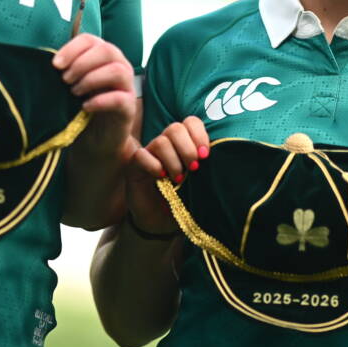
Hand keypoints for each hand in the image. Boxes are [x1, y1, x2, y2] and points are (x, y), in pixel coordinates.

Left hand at [52, 33, 135, 119]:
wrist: (97, 138)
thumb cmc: (82, 106)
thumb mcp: (71, 84)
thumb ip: (64, 71)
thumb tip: (49, 63)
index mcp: (103, 56)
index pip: (90, 40)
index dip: (71, 49)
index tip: (56, 65)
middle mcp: (119, 66)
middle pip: (107, 50)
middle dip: (82, 63)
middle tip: (65, 80)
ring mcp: (127, 86)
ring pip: (117, 71)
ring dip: (91, 80)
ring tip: (75, 93)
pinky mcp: (129, 107)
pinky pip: (120, 98)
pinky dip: (100, 101)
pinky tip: (85, 107)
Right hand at [126, 116, 209, 235]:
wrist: (161, 224)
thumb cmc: (182, 202)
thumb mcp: (199, 184)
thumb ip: (206, 168)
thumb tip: (213, 157)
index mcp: (183, 144)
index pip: (190, 122)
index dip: (199, 134)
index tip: (206, 155)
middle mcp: (165, 144)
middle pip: (175, 128)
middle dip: (188, 149)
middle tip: (194, 168)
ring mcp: (149, 154)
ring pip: (161, 142)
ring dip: (174, 161)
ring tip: (178, 179)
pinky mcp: (134, 166)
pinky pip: (142, 155)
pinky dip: (154, 166)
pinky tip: (161, 178)